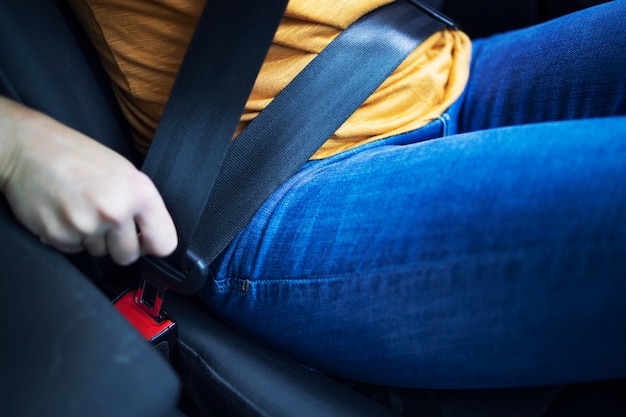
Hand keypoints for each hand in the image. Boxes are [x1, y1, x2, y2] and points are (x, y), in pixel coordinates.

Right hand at [0, 97, 177, 264]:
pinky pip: (74, 250)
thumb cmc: (78, 156)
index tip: (145, 240)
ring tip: (82, 208)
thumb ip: (143, 205)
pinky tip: (65, 212)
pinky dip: (70, 237)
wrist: (29, 148)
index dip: (153, 244)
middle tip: (106, 221)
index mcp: (140, 194)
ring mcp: (86, 226)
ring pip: (100, 253)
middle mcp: (115, 211)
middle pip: (128, 256)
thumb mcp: (125, 172)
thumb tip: (152, 235)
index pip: (164, 244)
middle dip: (118, 245)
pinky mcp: (59, 235)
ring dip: (92, 238)